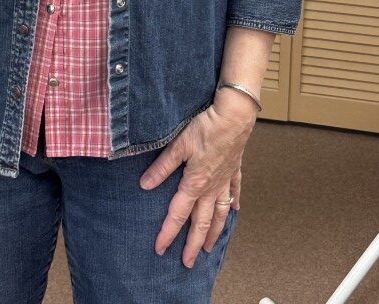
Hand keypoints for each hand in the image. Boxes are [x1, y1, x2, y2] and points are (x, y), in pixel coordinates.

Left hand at [138, 94, 255, 267]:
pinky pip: (234, 191)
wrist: (234, 117)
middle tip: (188, 262)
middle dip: (194, 244)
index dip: (168, 232)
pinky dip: (233, 203)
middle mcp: (211, 187)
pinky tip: (234, 211)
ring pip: (220, 213)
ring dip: (214, 232)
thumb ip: (162, 167)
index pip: (178, 214)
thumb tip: (144, 185)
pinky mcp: (234, 170)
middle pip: (202, 222)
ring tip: (211, 247)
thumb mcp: (178, 145)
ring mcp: (225, 180)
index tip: (160, 249)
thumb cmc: (206, 127)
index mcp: (195, 183)